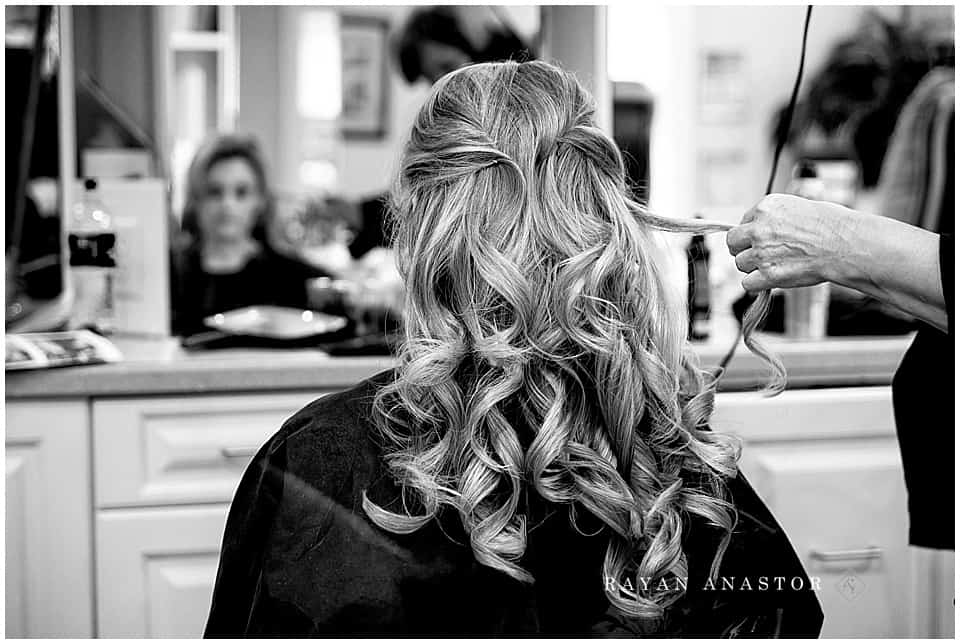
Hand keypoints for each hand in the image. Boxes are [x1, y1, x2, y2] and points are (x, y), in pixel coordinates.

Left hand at [725, 194, 855, 292]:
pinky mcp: (768, 274)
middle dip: (742, 250)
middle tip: (758, 256)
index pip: (743, 222)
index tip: (760, 240)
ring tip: (775, 266)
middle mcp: (759, 228)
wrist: (846, 245)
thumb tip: (763, 228)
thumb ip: (776, 218)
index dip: (750, 234)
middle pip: (732, 243)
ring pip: (740, 264)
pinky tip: (770, 281)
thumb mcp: (800, 207)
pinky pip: (747, 284)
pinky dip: (757, 285)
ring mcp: (761, 252)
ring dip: (753, 268)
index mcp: (767, 207)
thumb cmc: (832, 226)